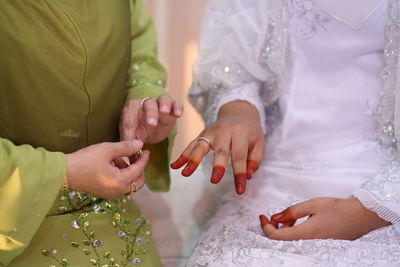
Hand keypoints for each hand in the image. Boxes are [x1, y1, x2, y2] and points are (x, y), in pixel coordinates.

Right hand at [66, 140, 148, 199]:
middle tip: (135, 155)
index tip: (146, 150)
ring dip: (130, 171)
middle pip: (138, 182)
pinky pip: (121, 185)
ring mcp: (111, 194)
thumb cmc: (85, 160)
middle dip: (139, 168)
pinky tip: (114, 164)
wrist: (65, 172)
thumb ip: (126, 147)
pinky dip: (122, 175)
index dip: (143, 159)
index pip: (138, 170)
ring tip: (120, 157)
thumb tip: (139, 144)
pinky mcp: (105, 193)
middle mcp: (118, 191)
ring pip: (129, 184)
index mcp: (120, 182)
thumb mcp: (107, 150)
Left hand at [119, 94, 182, 144]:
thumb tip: (131, 155)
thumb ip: (131, 143)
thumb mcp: (134, 137)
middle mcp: (146, 104)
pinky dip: (178, 107)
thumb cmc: (140, 132)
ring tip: (165, 112)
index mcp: (132, 109)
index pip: (130, 116)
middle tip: (152, 124)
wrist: (152, 131)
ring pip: (162, 99)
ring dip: (164, 105)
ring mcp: (160, 105)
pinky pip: (176, 104)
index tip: (136, 143)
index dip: (132, 128)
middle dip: (150, 113)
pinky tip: (178, 115)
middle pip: (148, 103)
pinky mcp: (172, 109)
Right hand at [171, 100, 264, 193]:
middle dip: (217, 166)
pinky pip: (191, 145)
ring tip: (185, 173)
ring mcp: (210, 132)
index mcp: (241, 134)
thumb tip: (247, 176)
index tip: (240, 189)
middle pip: (220, 150)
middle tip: (214, 181)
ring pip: (200, 146)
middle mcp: (224, 132)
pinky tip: (175, 166)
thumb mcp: (259, 143)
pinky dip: (183, 155)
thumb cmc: (250, 132)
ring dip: (192, 160)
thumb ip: (254, 160)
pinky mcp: (202, 134)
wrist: (238, 112)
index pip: (240, 156)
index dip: (239, 173)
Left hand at [259, 197, 390, 240]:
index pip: (276, 237)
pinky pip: (300, 240)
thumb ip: (292, 211)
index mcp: (305, 234)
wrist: (360, 217)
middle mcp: (309, 243)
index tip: (262, 216)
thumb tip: (275, 218)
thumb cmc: (338, 209)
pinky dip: (294, 230)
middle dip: (275, 227)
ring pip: (291, 240)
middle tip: (277, 215)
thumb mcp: (312, 205)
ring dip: (285, 228)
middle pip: (282, 240)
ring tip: (291, 215)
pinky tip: (299, 220)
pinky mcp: (319, 244)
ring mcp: (314, 245)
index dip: (265, 227)